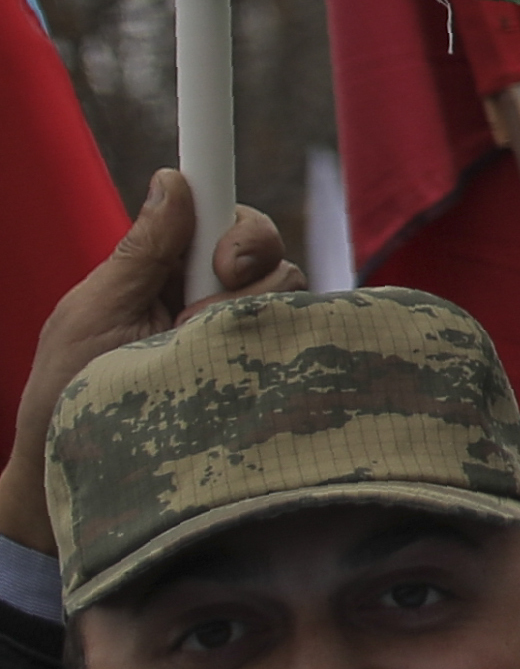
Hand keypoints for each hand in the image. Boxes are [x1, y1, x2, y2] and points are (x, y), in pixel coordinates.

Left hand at [2, 173, 303, 559]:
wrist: (75, 490)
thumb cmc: (67, 402)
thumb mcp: (93, 315)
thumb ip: (140, 252)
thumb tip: (173, 178)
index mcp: (165, 277)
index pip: (223, 222)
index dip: (235, 224)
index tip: (223, 254)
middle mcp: (212, 305)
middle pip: (269, 253)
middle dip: (250, 266)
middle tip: (208, 302)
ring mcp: (241, 345)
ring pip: (289, 297)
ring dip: (246, 322)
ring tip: (196, 365)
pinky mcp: (263, 383)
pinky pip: (303, 347)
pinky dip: (277, 356)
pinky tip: (238, 385)